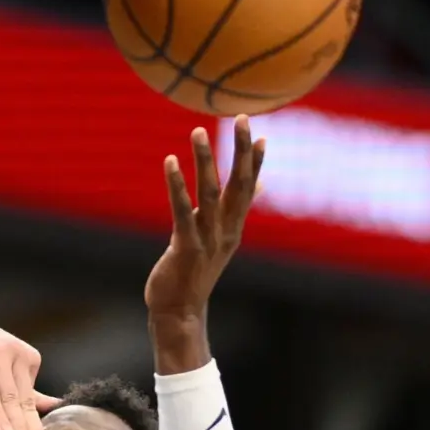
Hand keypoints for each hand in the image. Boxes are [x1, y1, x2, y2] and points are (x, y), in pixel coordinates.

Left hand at [146, 115, 265, 321]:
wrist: (180, 312)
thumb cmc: (193, 273)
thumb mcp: (218, 241)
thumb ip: (233, 213)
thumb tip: (257, 189)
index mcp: (233, 228)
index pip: (249, 189)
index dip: (255, 161)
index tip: (259, 133)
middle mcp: (226, 231)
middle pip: (239, 185)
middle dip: (241, 151)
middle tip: (242, 117)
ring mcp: (208, 239)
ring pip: (210, 193)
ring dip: (206, 160)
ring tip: (198, 131)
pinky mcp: (187, 247)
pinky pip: (183, 211)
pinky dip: (177, 185)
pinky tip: (170, 162)